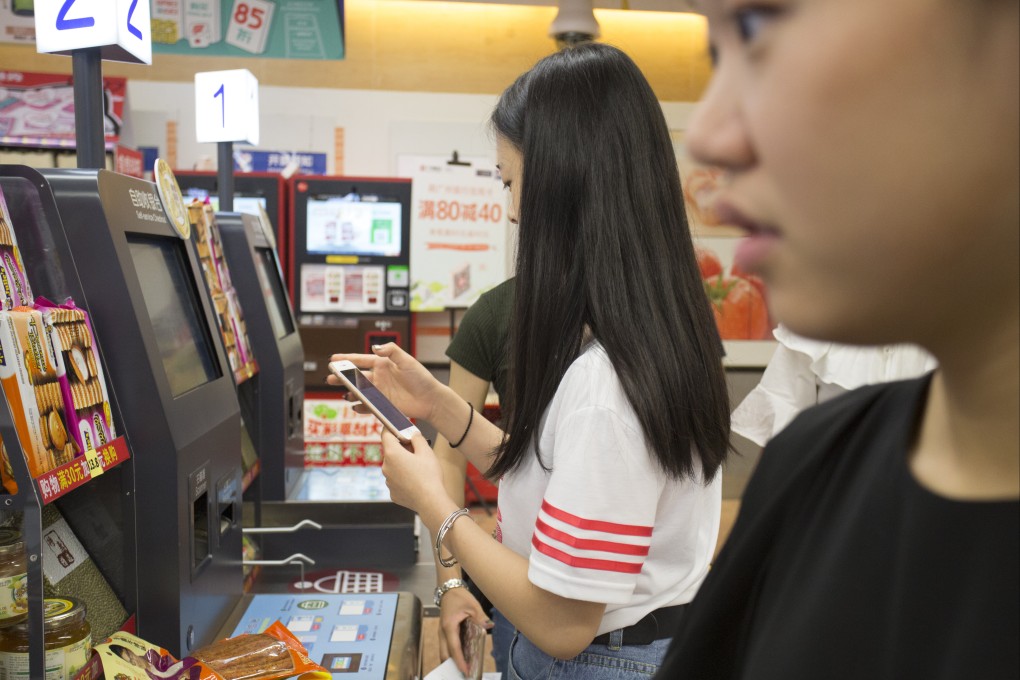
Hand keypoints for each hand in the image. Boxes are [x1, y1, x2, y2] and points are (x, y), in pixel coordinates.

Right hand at [329, 343, 444, 421]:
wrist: (430, 399)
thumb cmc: (421, 378)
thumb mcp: (408, 360)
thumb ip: (391, 351)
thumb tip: (375, 347)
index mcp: (383, 364)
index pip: (362, 360)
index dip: (347, 359)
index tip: (334, 359)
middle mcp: (379, 377)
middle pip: (356, 376)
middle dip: (342, 377)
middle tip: (330, 378)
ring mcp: (380, 391)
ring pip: (359, 391)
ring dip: (350, 392)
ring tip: (344, 393)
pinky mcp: (383, 404)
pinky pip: (367, 405)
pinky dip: (360, 406)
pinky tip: (355, 406)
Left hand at [380, 431, 454, 520]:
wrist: (431, 501)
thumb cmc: (429, 475)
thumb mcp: (426, 451)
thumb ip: (417, 438)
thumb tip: (412, 434)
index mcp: (392, 453)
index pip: (386, 434)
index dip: (392, 429)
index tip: (400, 428)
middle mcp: (386, 467)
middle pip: (391, 451)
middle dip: (402, 448)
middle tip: (417, 450)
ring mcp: (388, 481)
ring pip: (393, 466)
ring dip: (402, 464)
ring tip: (419, 468)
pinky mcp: (392, 492)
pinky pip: (396, 480)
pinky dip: (403, 478)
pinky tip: (416, 481)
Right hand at [438, 587, 492, 675]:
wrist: (449, 590)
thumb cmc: (460, 597)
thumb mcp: (473, 606)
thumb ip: (480, 618)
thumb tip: (489, 626)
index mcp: (449, 626)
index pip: (454, 648)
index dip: (460, 661)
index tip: (466, 671)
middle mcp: (442, 632)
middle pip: (445, 654)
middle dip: (454, 665)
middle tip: (466, 673)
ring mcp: (441, 633)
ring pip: (444, 652)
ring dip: (452, 661)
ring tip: (465, 668)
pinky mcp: (444, 633)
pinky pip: (446, 647)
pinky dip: (453, 654)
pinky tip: (463, 657)